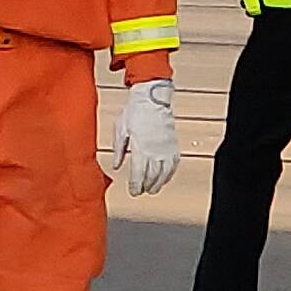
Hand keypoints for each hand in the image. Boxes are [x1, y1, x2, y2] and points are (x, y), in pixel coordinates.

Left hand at [112, 78, 178, 196]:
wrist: (152, 98)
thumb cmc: (134, 111)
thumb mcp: (120, 130)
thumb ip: (119, 150)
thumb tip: (116, 166)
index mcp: (140, 147)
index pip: (139, 173)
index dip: (136, 186)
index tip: (133, 192)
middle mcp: (155, 150)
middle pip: (152, 176)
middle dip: (146, 187)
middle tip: (141, 192)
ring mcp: (166, 148)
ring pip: (164, 173)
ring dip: (158, 183)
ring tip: (152, 190)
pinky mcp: (173, 144)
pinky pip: (173, 164)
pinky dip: (169, 174)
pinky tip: (165, 178)